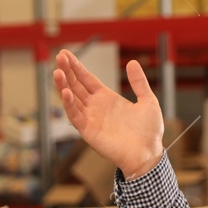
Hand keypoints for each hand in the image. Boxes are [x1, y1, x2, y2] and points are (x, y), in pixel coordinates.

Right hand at [55, 50, 165, 177]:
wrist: (148, 154)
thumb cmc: (149, 132)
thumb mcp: (148, 101)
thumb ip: (139, 82)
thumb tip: (132, 63)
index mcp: (107, 99)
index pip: (87, 79)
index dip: (77, 67)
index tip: (66, 54)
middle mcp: (96, 107)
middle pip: (76, 85)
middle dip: (67, 71)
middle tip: (59, 56)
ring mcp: (91, 118)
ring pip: (72, 99)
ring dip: (63, 85)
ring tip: (57, 71)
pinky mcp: (88, 131)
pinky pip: (75, 116)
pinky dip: (69, 104)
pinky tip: (66, 92)